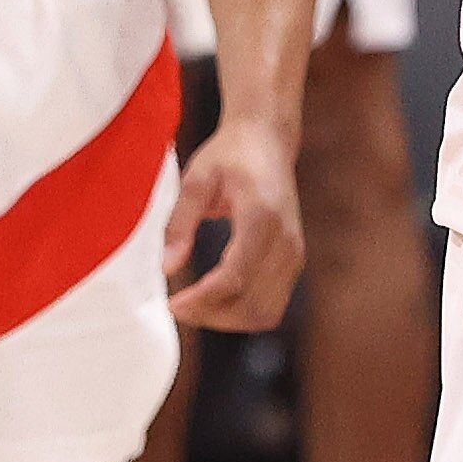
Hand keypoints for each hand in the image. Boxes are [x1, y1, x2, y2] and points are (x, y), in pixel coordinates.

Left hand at [161, 117, 304, 331]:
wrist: (268, 141)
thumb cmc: (230, 155)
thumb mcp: (196, 179)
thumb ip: (180, 222)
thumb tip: (167, 268)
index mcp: (262, 216)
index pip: (234, 277)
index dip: (201, 300)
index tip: (173, 303)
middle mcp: (286, 241)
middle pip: (250, 304)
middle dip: (210, 316)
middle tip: (178, 306)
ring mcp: (295, 254)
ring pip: (264, 313)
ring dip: (227, 320)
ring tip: (194, 305)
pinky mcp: (294, 262)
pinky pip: (271, 306)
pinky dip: (243, 313)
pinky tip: (215, 299)